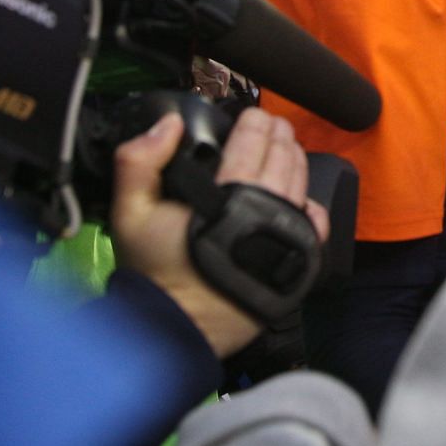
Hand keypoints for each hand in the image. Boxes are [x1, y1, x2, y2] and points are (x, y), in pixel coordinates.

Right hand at [110, 109, 328, 357]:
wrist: (175, 330)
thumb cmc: (154, 272)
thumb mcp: (129, 214)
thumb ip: (140, 161)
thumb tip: (170, 124)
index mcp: (230, 193)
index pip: (253, 140)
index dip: (254, 122)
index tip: (251, 115)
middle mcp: (268, 210)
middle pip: (284, 157)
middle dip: (277, 135)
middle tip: (269, 126)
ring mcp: (288, 236)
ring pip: (302, 183)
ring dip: (294, 160)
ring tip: (284, 149)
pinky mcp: (298, 263)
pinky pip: (315, 223)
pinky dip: (310, 203)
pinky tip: (299, 196)